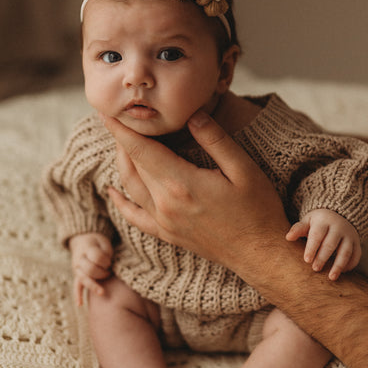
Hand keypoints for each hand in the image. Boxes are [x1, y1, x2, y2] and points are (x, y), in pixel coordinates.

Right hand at [68, 232, 112, 305]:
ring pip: (83, 279)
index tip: (110, 262)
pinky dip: (78, 295)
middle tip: (109, 272)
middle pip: (90, 269)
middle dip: (102, 273)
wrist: (83, 241)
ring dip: (93, 285)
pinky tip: (80, 305)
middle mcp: (79, 259)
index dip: (106, 261)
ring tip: (102, 292)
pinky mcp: (77, 275)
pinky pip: (76, 286)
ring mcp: (77, 268)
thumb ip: (105, 253)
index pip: (96, 257)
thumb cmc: (98, 243)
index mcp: (87, 248)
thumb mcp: (103, 242)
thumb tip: (108, 267)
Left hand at [100, 110, 290, 276]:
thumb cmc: (258, 210)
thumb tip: (192, 114)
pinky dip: (121, 203)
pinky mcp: (168, 235)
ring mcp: (164, 222)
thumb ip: (215, 140)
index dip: (121, 129)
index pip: (141, 149)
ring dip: (122, 163)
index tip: (106, 112)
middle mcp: (165, 204)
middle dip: (123, 140)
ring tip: (120, 142)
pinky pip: (135, 218)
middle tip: (119, 118)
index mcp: (181, 183)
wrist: (261, 255)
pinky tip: (113, 192)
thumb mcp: (244, 169)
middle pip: (133, 165)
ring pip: (131, 187)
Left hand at [286, 209, 360, 280]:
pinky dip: (350, 264)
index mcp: (324, 221)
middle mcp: (338, 227)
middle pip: (331, 244)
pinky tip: (343, 273)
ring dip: (339, 265)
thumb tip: (288, 237)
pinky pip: (356, 254)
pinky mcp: (357, 242)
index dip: (312, 248)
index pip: (317, 235)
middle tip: (315, 269)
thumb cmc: (317, 222)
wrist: (338, 214)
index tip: (306, 260)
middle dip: (323, 257)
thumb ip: (298, 229)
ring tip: (331, 277)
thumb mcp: (307, 221)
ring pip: (346, 251)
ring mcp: (349, 235)